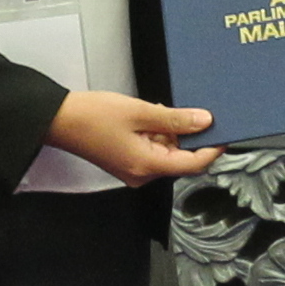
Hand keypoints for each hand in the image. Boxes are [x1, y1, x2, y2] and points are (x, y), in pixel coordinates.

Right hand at [49, 88, 219, 180]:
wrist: (59, 120)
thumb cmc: (94, 115)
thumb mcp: (139, 112)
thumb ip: (175, 119)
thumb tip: (205, 122)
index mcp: (147, 166)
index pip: (193, 164)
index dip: (212, 149)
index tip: (225, 132)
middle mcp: (142, 175)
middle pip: (180, 159)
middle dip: (185, 135)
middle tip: (182, 110)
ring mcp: (134, 171)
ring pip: (166, 154)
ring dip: (168, 133)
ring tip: (154, 111)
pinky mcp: (127, 163)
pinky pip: (152, 151)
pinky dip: (155, 135)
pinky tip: (146, 117)